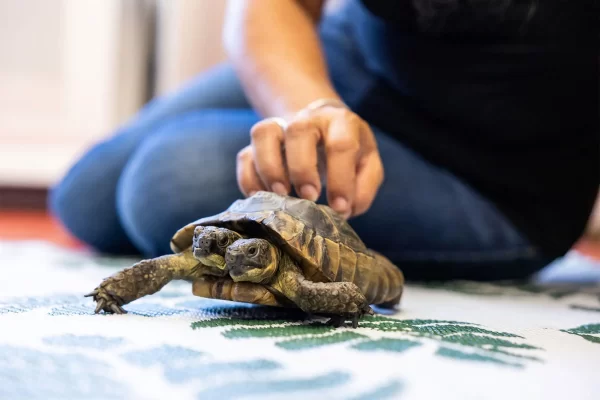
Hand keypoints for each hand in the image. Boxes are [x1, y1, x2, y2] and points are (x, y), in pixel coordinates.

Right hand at [236, 101, 383, 218]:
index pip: (341, 144)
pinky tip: (263, 198)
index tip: (340, 208)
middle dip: (302, 168)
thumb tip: (346, 209)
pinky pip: (245, 155)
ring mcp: (279, 127)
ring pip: (264, 134)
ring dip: (269, 168)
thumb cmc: (348, 151)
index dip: (340, 179)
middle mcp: (308, 119)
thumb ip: (364, 187)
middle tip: (310, 198)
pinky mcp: (259, 144)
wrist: (323, 126)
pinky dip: (249, 179)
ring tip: (281, 195)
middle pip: (298, 131)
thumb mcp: (367, 164)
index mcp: (341, 122)